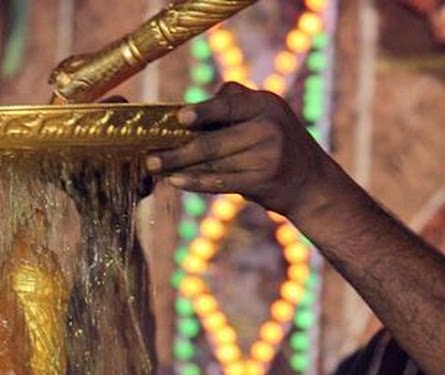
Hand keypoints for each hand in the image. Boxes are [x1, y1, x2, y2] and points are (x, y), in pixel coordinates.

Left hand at [144, 83, 331, 221]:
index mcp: (266, 104)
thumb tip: (195, 105)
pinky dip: (196, 182)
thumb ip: (237, 107)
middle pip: (214, 139)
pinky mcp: (262, 180)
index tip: (179, 117)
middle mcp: (268, 126)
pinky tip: (177, 181)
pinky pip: (220, 181)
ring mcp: (266, 154)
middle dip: (179, 149)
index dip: (203, 111)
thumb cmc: (279, 148)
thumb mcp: (267, 117)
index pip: (229, 104)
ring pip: (213, 163)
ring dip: (181, 168)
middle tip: (151, 156)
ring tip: (158, 168)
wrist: (311, 183)